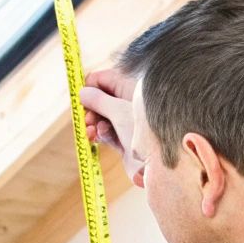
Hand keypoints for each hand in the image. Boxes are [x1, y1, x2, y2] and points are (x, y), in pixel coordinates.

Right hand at [79, 69, 145, 184]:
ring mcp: (128, 122)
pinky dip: (99, 133)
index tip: (80, 95)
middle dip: (91, 108)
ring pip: (103, 117)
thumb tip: (82, 92)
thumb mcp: (118, 111)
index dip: (91, 86)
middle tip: (86, 117)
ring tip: (91, 129)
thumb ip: (98, 100)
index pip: (106, 79)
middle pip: (102, 99)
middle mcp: (130, 103)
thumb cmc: (147, 130)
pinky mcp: (126, 140)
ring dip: (93, 122)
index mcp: (132, 88)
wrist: (162, 163)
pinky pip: (107, 132)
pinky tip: (96, 135)